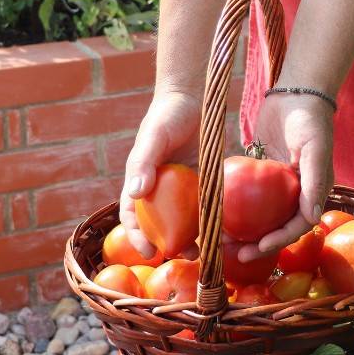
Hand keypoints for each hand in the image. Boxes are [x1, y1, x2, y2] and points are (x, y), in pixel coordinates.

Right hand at [119, 89, 201, 258]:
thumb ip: (143, 163)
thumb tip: (135, 193)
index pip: (132, 216)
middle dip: (167, 244)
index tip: (149, 252)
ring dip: (190, 238)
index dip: (137, 237)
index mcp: (140, 182)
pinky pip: (204, 206)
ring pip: (183, 221)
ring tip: (202, 251)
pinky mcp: (202, 183)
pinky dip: (209, 220)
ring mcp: (181, 188)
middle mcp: (159, 189)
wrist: (192, 99)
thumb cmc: (166, 116)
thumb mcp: (153, 137)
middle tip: (181, 255)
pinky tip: (221, 231)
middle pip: (159, 225)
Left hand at [234, 92, 333, 261]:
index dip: (278, 241)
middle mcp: (297, 194)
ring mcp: (280, 185)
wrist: (296, 92)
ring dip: (244, 229)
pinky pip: (249, 196)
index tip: (256, 249)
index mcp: (313, 193)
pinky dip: (236, 206)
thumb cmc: (310, 119)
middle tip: (234, 252)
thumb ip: (315, 182)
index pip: (297, 226)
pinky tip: (216, 211)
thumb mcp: (314, 149)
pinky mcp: (264, 173)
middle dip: (257, 243)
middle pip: (277, 227)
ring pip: (261, 216)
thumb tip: (312, 218)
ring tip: (221, 238)